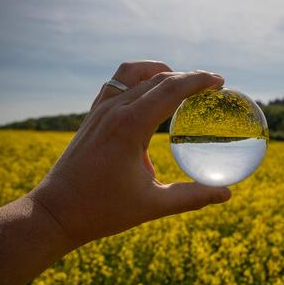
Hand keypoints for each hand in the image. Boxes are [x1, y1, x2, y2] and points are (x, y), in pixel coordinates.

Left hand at [29, 61, 230, 246]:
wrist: (56, 212)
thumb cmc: (102, 210)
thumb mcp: (152, 205)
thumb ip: (192, 197)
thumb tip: (226, 194)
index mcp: (130, 126)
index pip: (171, 89)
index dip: (199, 81)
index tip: (220, 82)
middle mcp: (114, 110)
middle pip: (157, 78)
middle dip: (187, 77)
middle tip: (211, 86)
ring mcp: (99, 110)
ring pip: (133, 74)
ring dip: (159, 72)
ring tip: (179, 82)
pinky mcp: (91, 117)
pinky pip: (115, 84)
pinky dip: (136, 80)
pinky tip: (146, 93)